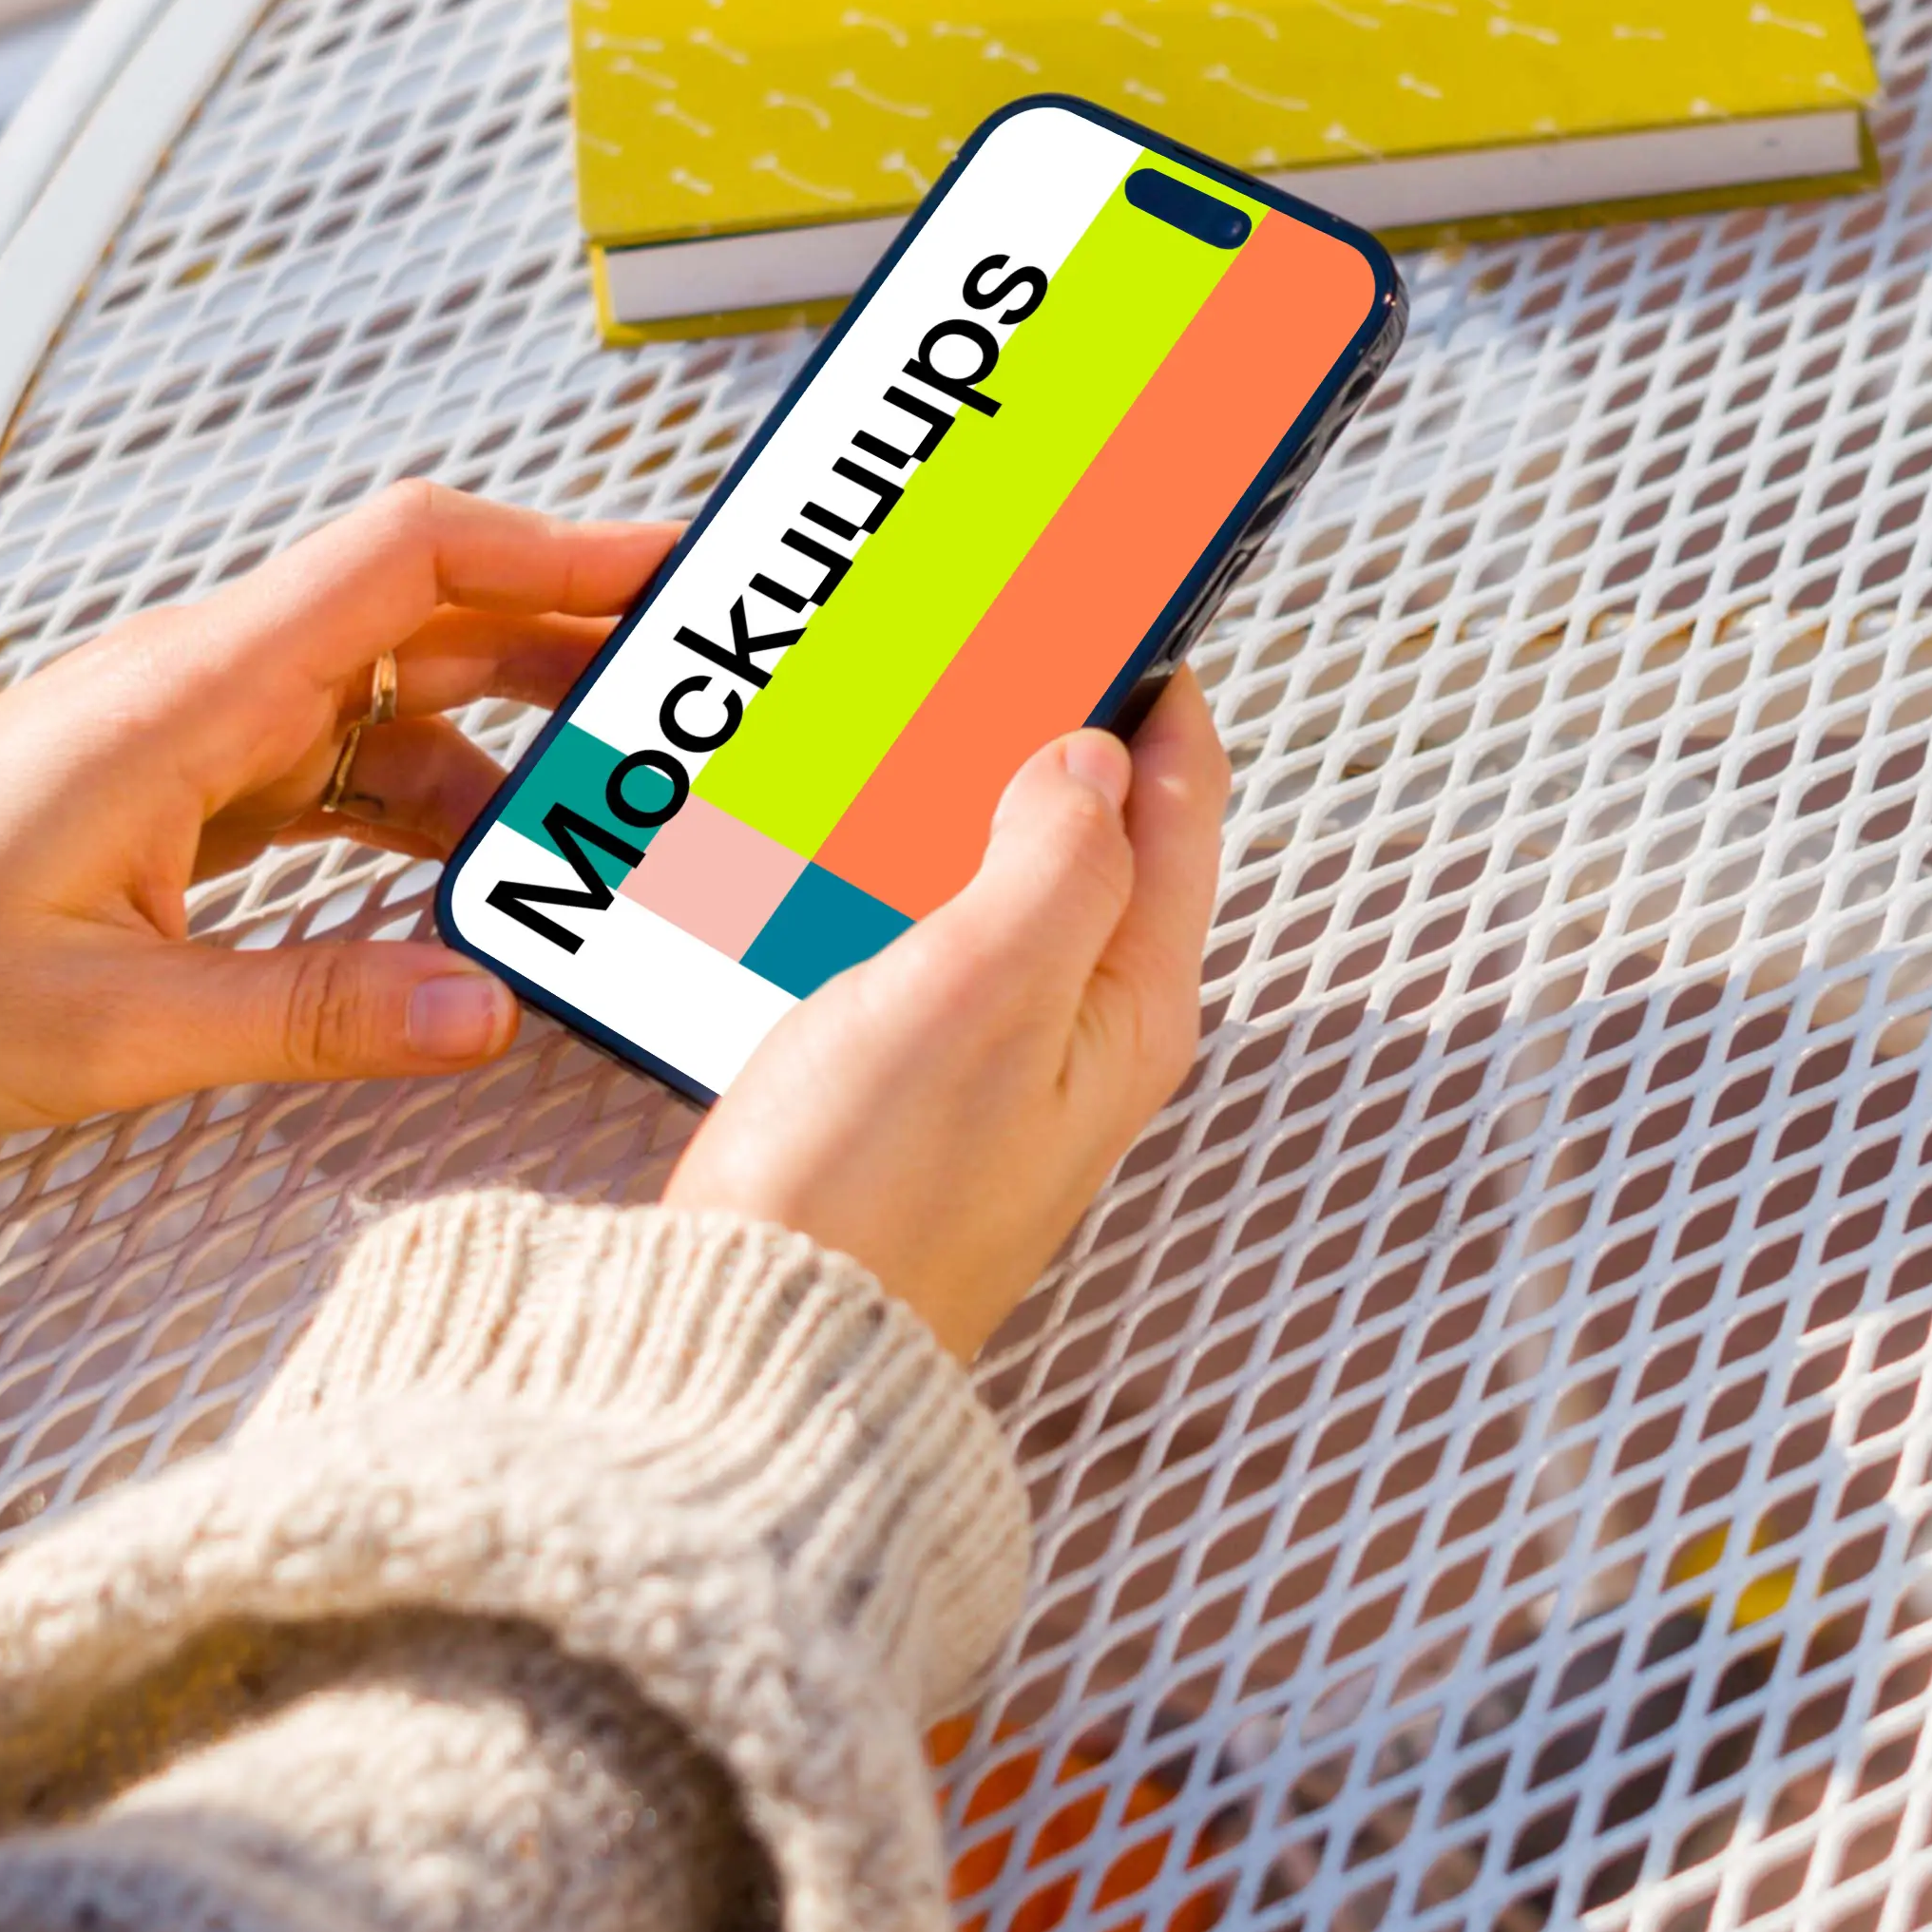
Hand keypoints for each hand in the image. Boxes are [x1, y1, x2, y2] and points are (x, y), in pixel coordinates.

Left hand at [0, 482, 670, 1169]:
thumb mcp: (104, 1031)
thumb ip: (306, 1017)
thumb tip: (482, 1011)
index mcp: (188, 698)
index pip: (406, 557)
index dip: (554, 547)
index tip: (678, 569)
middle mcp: (198, 685)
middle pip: (427, 609)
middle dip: (576, 634)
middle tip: (710, 682)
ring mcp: (188, 731)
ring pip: (392, 692)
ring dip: (514, 733)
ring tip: (630, 795)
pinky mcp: (174, 788)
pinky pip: (337, 766)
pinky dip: (428, 803)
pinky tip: (488, 873)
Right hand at [665, 676, 1227, 1354]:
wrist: (753, 1346)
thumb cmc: (871, 1196)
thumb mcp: (983, 989)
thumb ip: (1054, 856)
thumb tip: (1093, 756)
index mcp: (1130, 1001)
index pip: (1178, 800)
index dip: (1154, 682)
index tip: (1117, 585)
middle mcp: (1078, 1031)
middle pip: (1089, 830)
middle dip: (1047, 724)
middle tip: (994, 626)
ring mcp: (990, 1063)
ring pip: (990, 878)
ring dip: (953, 791)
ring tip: (903, 703)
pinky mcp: (902, 1088)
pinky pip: (908, 937)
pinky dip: (881, 866)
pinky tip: (824, 834)